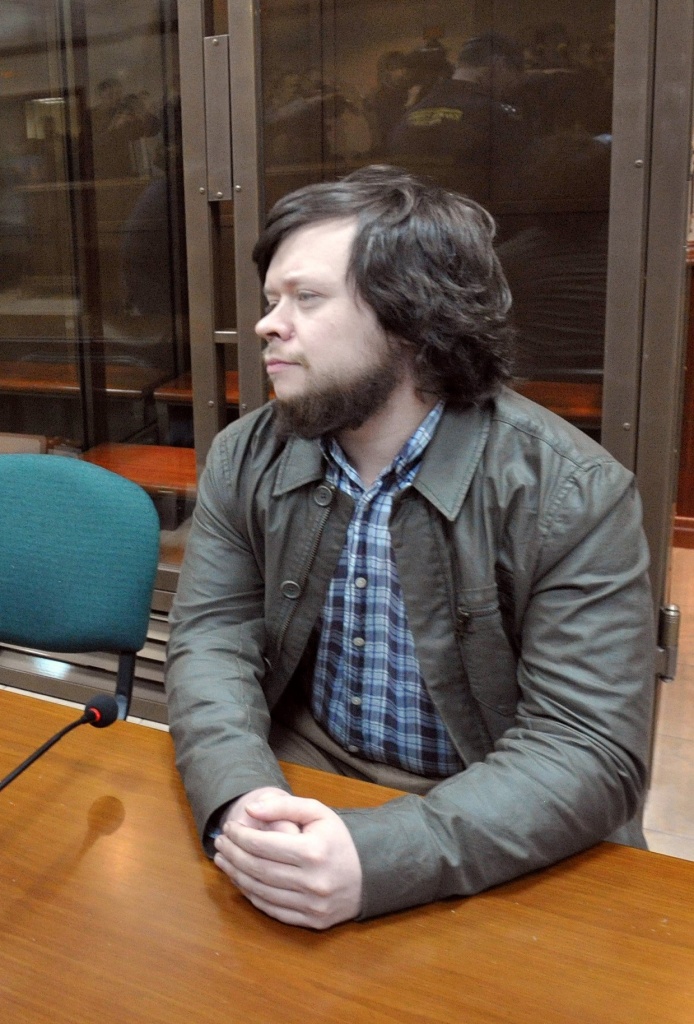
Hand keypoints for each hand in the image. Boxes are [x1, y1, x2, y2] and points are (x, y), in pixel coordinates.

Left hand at [214, 791, 362, 929]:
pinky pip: (271, 909)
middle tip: (219, 843)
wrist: (370, 874)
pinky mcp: (311, 921)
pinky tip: (241, 880)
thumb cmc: (338, 839)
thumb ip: (284, 806)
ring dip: (236, 875)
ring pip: (260, 891)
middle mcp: (312, 881)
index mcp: (313, 851)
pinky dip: (251, 895)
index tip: (229, 827)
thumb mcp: (317, 812)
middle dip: (233, 854)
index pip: (262, 845)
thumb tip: (250, 809)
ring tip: (223, 860)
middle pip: (257, 869)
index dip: (240, 836)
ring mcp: (311, 904)